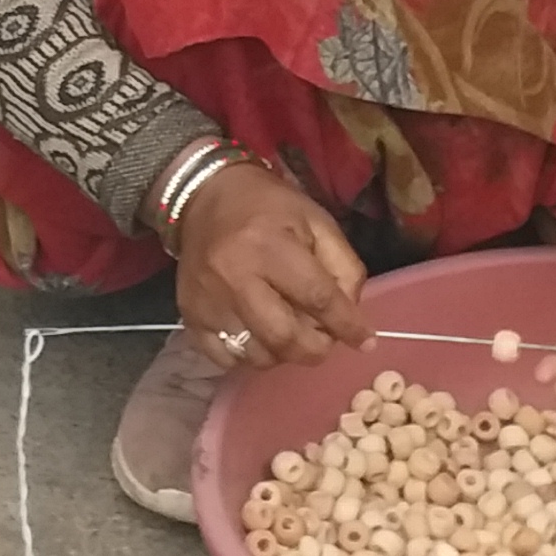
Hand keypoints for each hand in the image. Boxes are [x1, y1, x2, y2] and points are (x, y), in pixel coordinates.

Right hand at [172, 161, 371, 368]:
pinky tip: (260, 336)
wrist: (205, 196)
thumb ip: (343, 267)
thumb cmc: (269, 208)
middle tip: (324, 339)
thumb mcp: (317, 222)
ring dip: (284, 354)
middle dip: (315, 348)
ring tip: (291, 333)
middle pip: (285, 337)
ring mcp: (208, 301)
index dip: (347, 325)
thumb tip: (350, 316)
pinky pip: (225, 359)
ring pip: (257, 355)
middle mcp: (235, 277)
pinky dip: (250, 356)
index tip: (365, 342)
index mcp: (270, 246)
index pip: (317, 298)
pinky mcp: (189, 315)